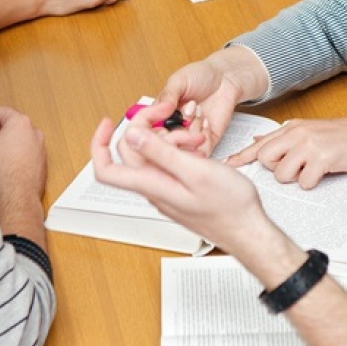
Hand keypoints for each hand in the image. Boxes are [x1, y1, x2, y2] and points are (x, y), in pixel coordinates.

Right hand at [0, 102, 46, 201]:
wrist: (16, 200)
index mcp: (21, 122)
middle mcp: (35, 133)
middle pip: (10, 127)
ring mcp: (40, 150)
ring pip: (17, 143)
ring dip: (7, 151)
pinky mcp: (41, 165)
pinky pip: (25, 157)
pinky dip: (16, 162)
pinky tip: (8, 174)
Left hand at [91, 117, 275, 254]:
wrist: (247, 229)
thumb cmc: (228, 206)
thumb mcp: (195, 171)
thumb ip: (160, 153)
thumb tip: (131, 136)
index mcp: (151, 185)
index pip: (106, 169)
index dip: (99, 144)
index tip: (109, 123)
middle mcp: (153, 189)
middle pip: (132, 153)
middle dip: (147, 129)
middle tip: (167, 115)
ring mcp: (165, 191)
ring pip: (152, 156)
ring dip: (169, 139)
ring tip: (194, 139)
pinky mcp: (178, 190)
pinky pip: (168, 165)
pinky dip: (179, 151)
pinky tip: (197, 150)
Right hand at [153, 46, 269, 155]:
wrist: (225, 78)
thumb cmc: (200, 75)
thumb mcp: (179, 81)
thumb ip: (168, 95)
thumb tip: (159, 109)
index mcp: (161, 116)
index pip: (151, 133)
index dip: (155, 131)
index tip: (164, 118)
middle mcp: (173, 129)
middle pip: (167, 146)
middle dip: (175, 133)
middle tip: (185, 114)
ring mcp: (190, 137)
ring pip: (184, 150)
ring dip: (191, 131)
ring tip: (198, 109)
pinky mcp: (207, 142)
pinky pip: (202, 151)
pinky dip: (203, 136)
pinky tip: (206, 119)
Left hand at [229, 117, 346, 187]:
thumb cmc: (337, 136)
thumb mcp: (305, 130)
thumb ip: (281, 137)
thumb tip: (257, 139)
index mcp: (290, 128)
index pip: (259, 144)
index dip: (241, 156)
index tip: (226, 165)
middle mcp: (296, 134)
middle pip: (265, 159)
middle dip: (275, 168)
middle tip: (292, 166)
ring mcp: (308, 146)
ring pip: (282, 174)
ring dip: (294, 177)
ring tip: (309, 169)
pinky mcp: (321, 159)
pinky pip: (304, 182)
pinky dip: (311, 183)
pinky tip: (320, 173)